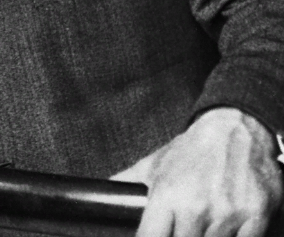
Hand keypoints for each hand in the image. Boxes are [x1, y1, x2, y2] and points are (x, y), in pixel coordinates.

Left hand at [112, 107, 281, 236]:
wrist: (236, 128)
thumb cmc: (192, 149)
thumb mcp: (153, 164)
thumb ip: (126, 183)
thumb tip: (99, 193)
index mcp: (166, 195)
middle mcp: (195, 206)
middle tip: (183, 227)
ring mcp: (227, 213)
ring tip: (203, 225)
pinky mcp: (256, 214)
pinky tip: (227, 228)